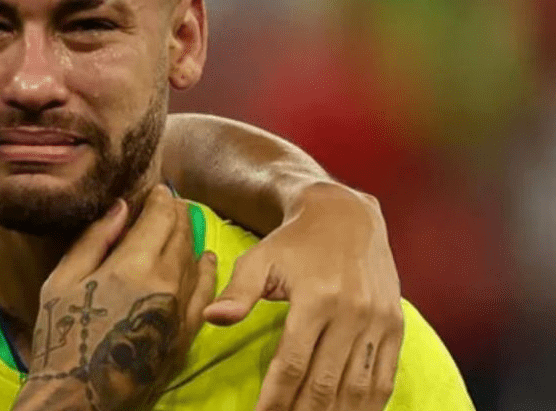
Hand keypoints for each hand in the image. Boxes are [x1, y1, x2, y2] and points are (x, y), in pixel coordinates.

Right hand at [11, 186, 218, 410]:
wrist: (78, 398)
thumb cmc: (62, 338)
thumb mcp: (63, 281)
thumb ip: (94, 239)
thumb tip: (121, 207)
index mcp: (132, 266)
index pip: (160, 216)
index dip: (161, 197)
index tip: (157, 190)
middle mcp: (165, 285)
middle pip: (182, 234)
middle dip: (178, 213)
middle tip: (172, 201)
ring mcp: (179, 312)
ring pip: (196, 261)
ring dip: (191, 237)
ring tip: (184, 223)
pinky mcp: (185, 335)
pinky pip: (206, 295)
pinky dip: (208, 272)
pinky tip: (206, 261)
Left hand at [204, 182, 402, 410]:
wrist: (345, 216)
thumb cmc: (293, 242)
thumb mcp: (259, 259)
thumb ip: (237, 292)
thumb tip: (213, 318)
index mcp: (315, 297)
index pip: (292, 363)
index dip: (275, 398)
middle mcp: (351, 311)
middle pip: (325, 383)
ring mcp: (377, 320)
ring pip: (357, 387)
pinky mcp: (394, 325)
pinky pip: (384, 377)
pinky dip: (368, 405)